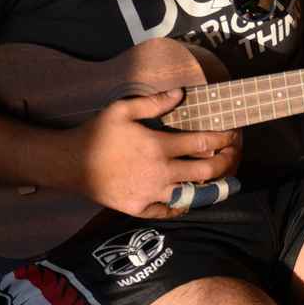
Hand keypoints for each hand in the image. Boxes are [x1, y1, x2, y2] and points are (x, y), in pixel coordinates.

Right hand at [66, 89, 242, 218]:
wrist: (69, 164)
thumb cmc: (97, 133)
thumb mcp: (123, 110)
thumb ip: (154, 103)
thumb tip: (181, 93)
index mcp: (159, 146)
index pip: (204, 143)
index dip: (224, 138)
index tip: (234, 134)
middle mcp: (160, 173)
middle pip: (207, 171)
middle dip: (227, 162)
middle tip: (235, 155)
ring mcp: (151, 194)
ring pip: (193, 194)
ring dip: (213, 186)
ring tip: (224, 178)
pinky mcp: (140, 208)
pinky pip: (170, 211)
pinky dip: (184, 204)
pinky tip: (192, 197)